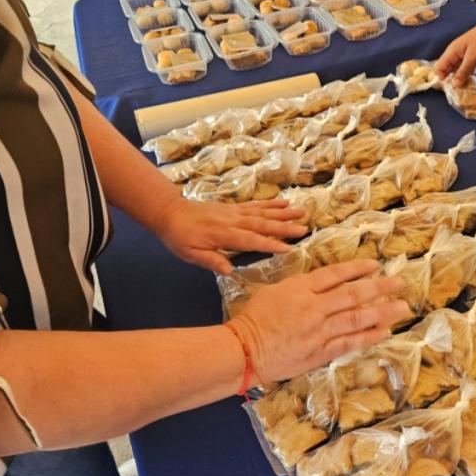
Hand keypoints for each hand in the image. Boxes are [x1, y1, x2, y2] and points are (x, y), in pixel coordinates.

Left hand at [153, 198, 306, 274]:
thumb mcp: (190, 253)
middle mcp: (232, 221)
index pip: (251, 240)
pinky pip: (255, 205)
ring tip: (301, 212)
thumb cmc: (179, 237)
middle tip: (304, 229)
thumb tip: (229, 271)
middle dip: (284, 227)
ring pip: (262, 212)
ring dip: (283, 213)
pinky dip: (271, 204)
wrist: (170, 213)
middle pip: (262, 224)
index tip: (288, 249)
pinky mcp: (234, 208)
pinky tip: (283, 204)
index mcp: (223, 234)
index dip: (270, 245)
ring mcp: (234, 212)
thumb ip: (211, 260)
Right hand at [229, 260, 409, 382]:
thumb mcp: (276, 291)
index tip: (375, 265)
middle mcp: (313, 307)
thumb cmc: (255, 319)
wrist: (244, 350)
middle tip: (400, 283)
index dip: (357, 268)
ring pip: (356, 318)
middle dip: (379, 287)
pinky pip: (349, 342)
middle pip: (352, 294)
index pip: (334, 274)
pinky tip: (384, 331)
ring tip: (402, 307)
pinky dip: (368, 336)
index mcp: (300, 288)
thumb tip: (326, 285)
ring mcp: (319, 331)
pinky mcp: (320, 351)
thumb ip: (302, 287)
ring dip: (382, 312)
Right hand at [436, 18, 475, 86]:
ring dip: (460, 79)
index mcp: (452, 51)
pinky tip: (471, 82)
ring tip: (465, 89)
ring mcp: (463, 55)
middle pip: (447, 70)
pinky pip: (465, 68)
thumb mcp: (473, 57)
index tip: (449, 89)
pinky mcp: (471, 57)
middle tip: (458, 91)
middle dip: (451, 80)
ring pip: (457, 70)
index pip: (439, 67)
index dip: (441, 78)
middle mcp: (455, 54)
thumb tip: (454, 85)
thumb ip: (463, 71)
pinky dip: (467, 75)